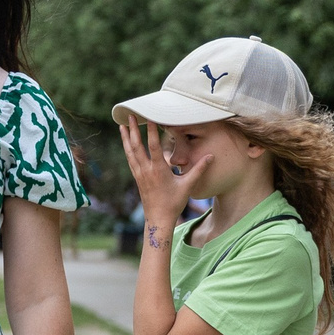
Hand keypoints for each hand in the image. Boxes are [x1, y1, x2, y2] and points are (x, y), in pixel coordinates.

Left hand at [116, 114, 208, 233]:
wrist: (158, 219)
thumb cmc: (173, 203)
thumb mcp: (188, 186)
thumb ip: (199, 169)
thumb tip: (211, 156)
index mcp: (158, 170)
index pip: (152, 146)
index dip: (150, 131)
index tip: (148, 117)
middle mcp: (146, 170)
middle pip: (137, 146)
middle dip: (133, 130)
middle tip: (130, 115)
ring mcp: (139, 174)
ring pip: (130, 152)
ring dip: (126, 138)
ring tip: (122, 125)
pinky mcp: (137, 178)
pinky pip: (130, 160)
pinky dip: (127, 149)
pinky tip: (126, 143)